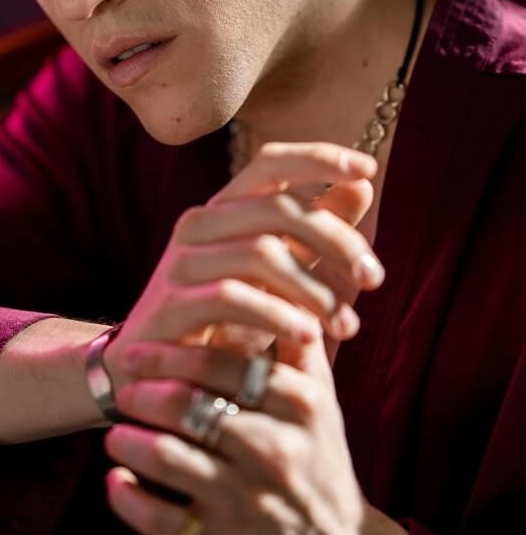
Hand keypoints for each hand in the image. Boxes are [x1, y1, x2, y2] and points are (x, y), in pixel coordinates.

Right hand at [104, 143, 383, 391]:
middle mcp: (199, 224)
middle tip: (375, 278)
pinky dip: (278, 315)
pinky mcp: (171, 304)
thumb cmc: (227, 321)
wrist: (159, 376)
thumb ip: (316, 232)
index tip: (369, 167)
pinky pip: (231, 297)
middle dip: (336, 240)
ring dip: (314, 289)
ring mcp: (181, 262)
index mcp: (225, 208)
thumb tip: (362, 184)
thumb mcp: (280, 275)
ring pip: (260, 252)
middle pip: (277, 208)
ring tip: (347, 325)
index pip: (270, 161)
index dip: (318, 158)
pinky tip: (309, 337)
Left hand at [104, 332, 408, 534]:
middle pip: (190, 405)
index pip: (224, 363)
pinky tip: (116, 481)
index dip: (173, 352)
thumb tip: (272, 277)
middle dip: (144, 391)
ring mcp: (249, 499)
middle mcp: (276, 449)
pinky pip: (161, 520)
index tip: (139, 348)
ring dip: (130, 441)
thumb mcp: (321, 396)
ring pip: (169, 459)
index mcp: (299, 403)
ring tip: (115, 432)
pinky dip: (129, 499)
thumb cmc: (317, 454)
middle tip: (124, 385)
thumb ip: (297, 341)